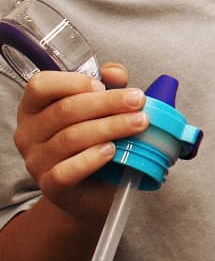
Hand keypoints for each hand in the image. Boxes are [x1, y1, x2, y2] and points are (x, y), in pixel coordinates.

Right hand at [12, 63, 142, 226]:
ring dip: (109, 128)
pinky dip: (91, 159)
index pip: (41, 86)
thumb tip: (114, 72)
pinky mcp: (51, 186)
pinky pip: (67, 171)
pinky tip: (112, 150)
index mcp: (35, 107)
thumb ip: (109, 84)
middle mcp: (29, 133)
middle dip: (107, 103)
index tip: (103, 84)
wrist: (94, 188)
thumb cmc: (96, 139)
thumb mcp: (103, 107)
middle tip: (138, 100)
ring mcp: (36, 161)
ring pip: (70, 138)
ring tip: (139, 123)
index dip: (73, 82)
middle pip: (64, 111)